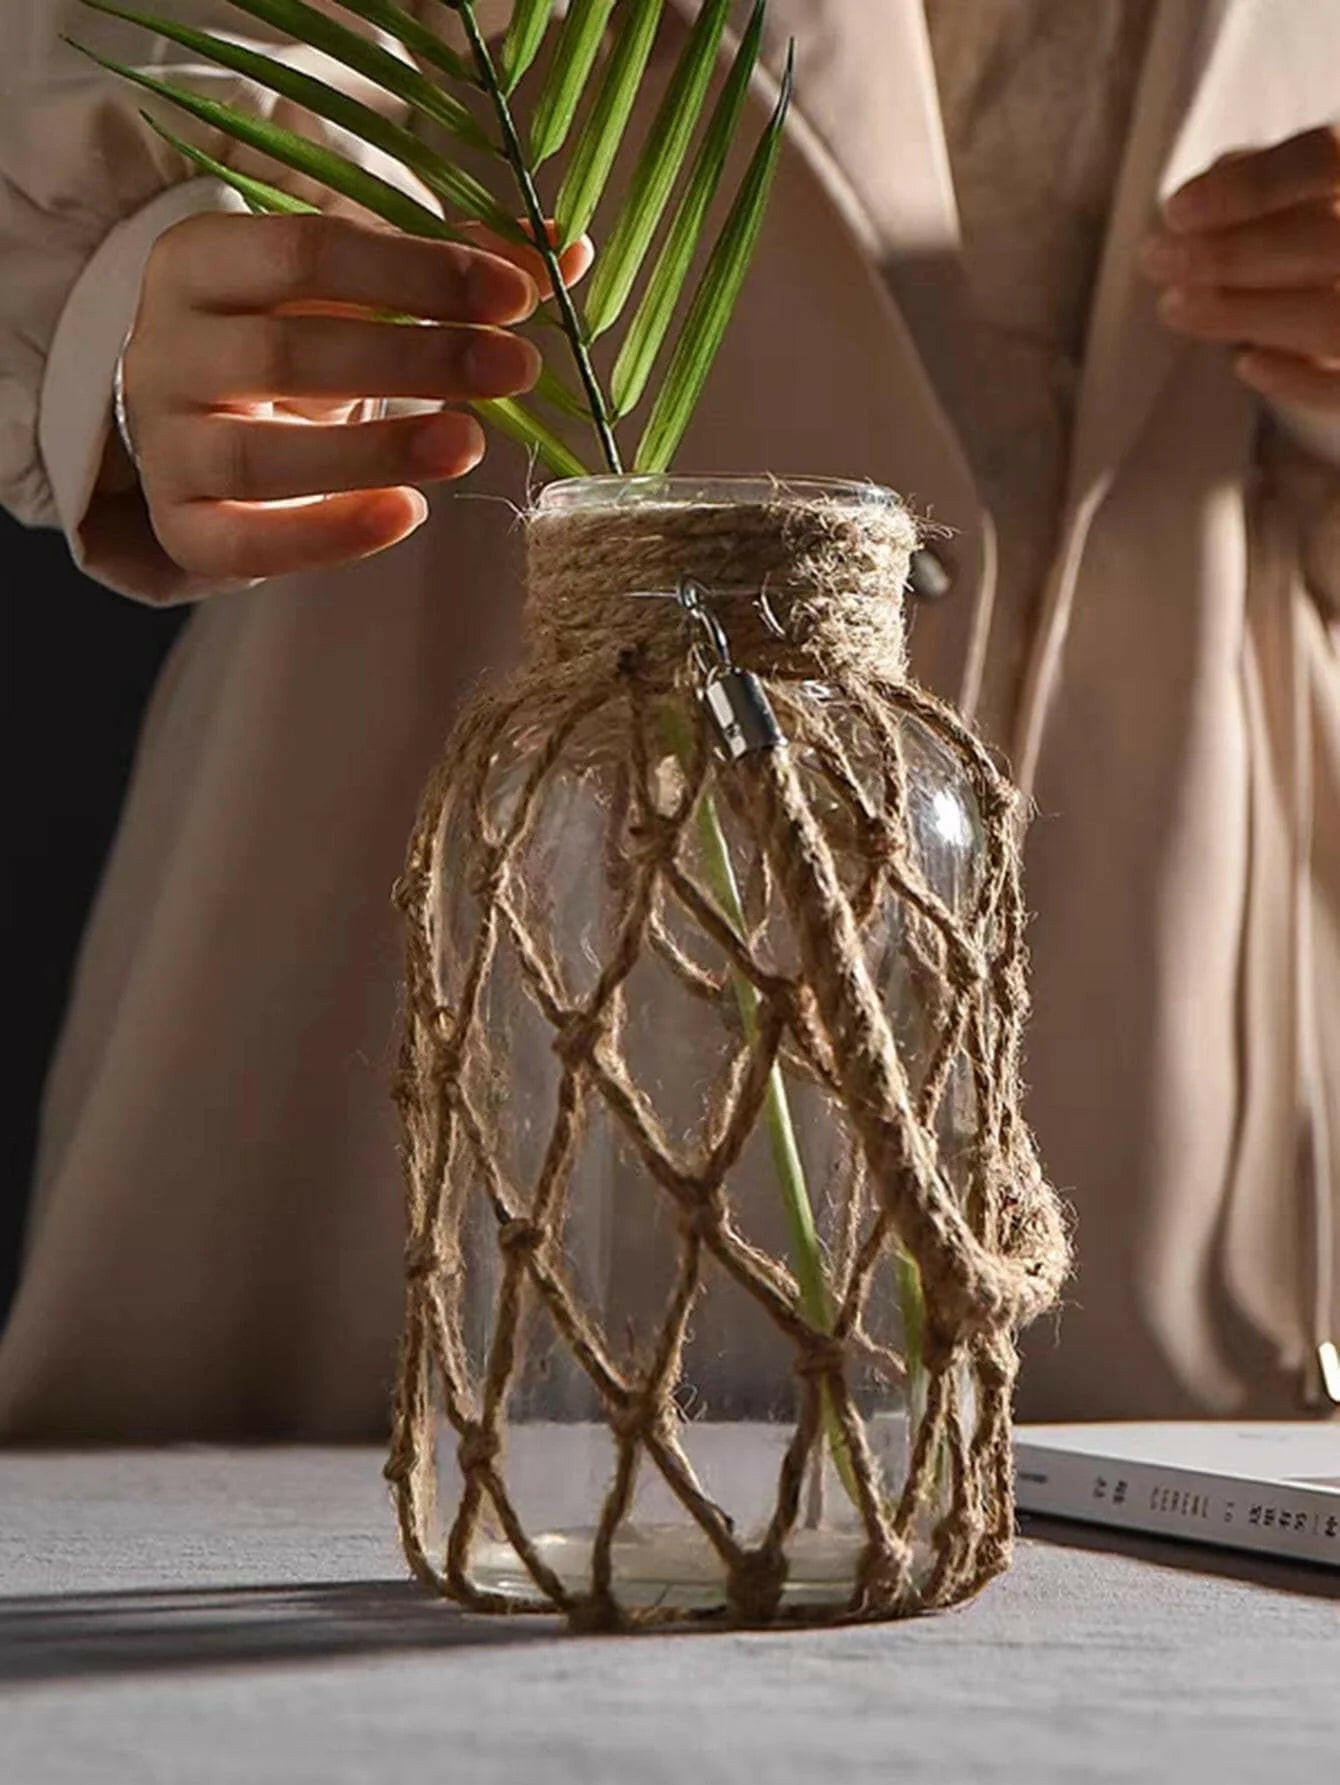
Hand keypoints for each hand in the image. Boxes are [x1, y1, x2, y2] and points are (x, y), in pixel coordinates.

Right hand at [121, 212, 590, 580]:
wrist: (198, 425)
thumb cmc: (293, 339)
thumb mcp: (355, 290)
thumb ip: (448, 270)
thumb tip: (565, 250)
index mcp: (202, 259)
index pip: (305, 250)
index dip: (416, 272)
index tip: (513, 298)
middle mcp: (165, 348)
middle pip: (289, 352)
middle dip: (416, 361)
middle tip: (516, 370)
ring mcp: (166, 444)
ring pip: (260, 456)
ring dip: (375, 451)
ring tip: (471, 445)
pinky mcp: (182, 527)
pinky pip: (249, 542)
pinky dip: (331, 534)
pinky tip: (409, 514)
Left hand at [1139, 124, 1339, 413]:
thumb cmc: (1331, 228)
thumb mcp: (1321, 188)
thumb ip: (1277, 176)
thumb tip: (1214, 180)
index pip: (1325, 161)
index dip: (1249, 187)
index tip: (1175, 210)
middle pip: (1324, 243)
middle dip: (1228, 256)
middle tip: (1155, 260)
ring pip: (1329, 319)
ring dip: (1242, 315)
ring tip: (1174, 307)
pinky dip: (1296, 380)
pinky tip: (1245, 363)